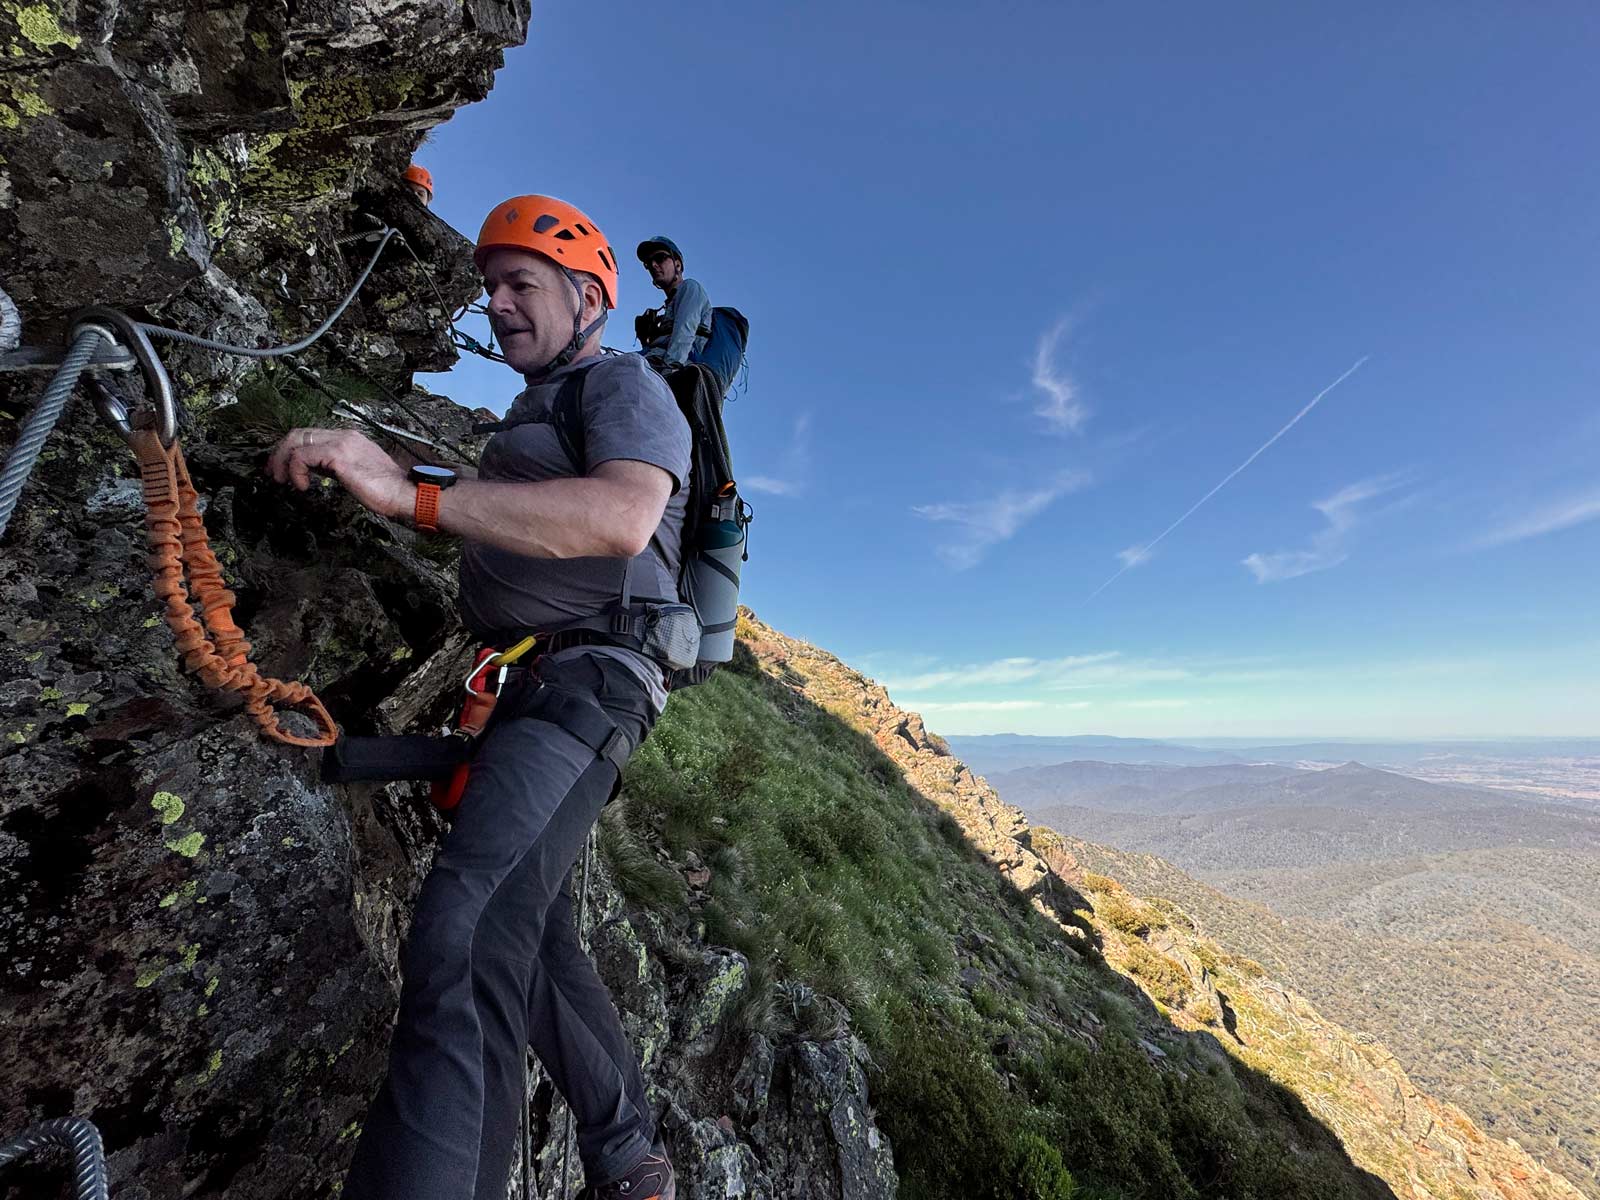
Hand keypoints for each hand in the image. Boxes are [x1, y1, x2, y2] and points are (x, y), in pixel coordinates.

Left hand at [266, 428, 409, 519]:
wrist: (403, 494)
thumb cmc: (386, 490)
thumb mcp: (354, 474)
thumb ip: (334, 467)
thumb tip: (316, 471)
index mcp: (349, 438)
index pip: (310, 435)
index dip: (290, 450)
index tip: (282, 468)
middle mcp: (344, 436)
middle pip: (298, 433)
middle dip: (280, 453)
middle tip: (274, 473)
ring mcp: (341, 443)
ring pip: (296, 440)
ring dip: (282, 461)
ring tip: (282, 480)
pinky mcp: (338, 456)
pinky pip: (302, 456)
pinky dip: (294, 470)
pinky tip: (301, 485)